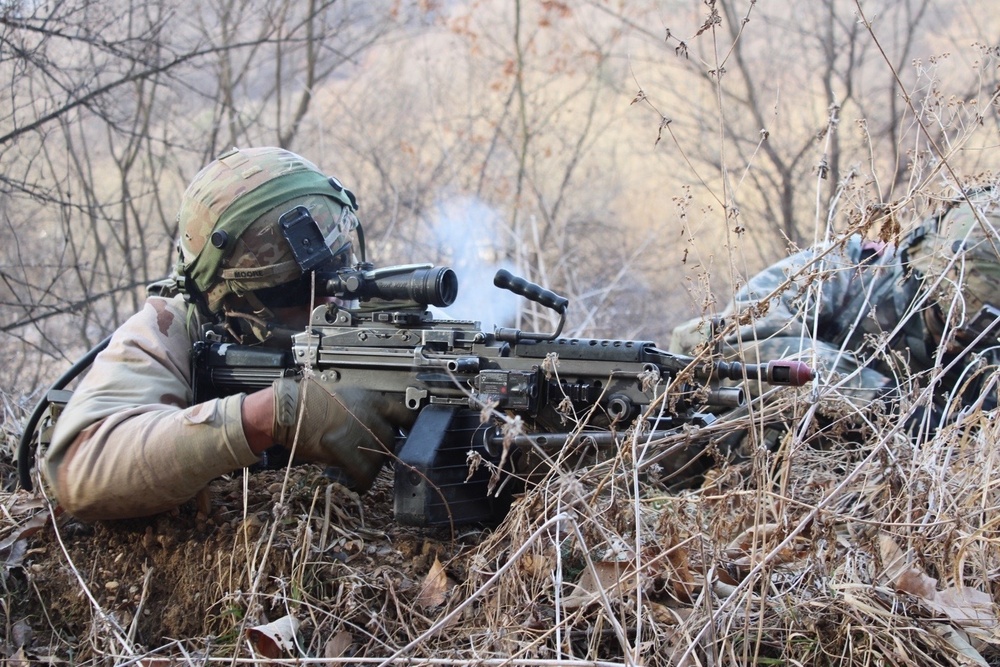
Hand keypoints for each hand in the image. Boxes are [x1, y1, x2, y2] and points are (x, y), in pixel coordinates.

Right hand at [271, 377, 415, 490]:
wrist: (291, 411)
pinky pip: (365, 474)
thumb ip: (363, 409)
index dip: (407, 427)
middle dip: (383, 451)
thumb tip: (370, 423)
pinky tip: (358, 483)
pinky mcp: (350, 454)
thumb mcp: (344, 396)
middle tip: (370, 456)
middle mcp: (372, 417)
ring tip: (359, 469)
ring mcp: (363, 436)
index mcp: (372, 400)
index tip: (408, 434)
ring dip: (372, 467)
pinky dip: (362, 481)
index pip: (405, 415)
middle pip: (391, 440)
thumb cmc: (309, 402)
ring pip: (379, 459)